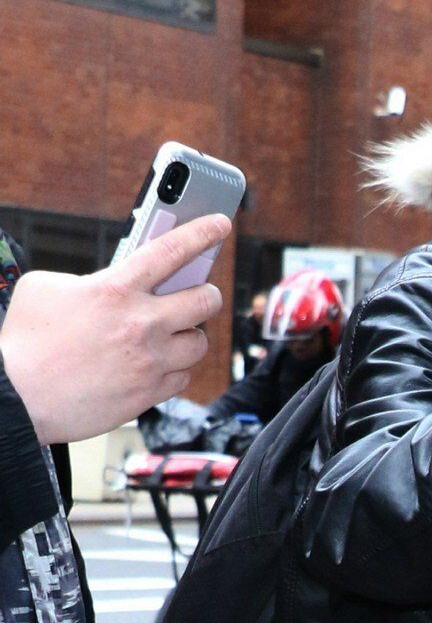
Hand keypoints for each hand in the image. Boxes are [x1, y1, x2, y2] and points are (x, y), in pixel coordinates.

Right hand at [0, 215, 232, 445]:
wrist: (19, 397)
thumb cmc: (25, 341)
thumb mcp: (48, 288)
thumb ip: (90, 281)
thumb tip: (113, 285)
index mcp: (116, 289)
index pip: (173, 250)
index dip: (202, 232)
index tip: (220, 224)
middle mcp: (142, 324)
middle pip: (206, 300)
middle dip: (205, 293)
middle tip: (196, 294)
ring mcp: (150, 362)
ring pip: (200, 343)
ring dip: (189, 336)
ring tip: (169, 334)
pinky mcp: (150, 394)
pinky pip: (183, 377)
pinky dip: (175, 369)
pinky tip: (157, 364)